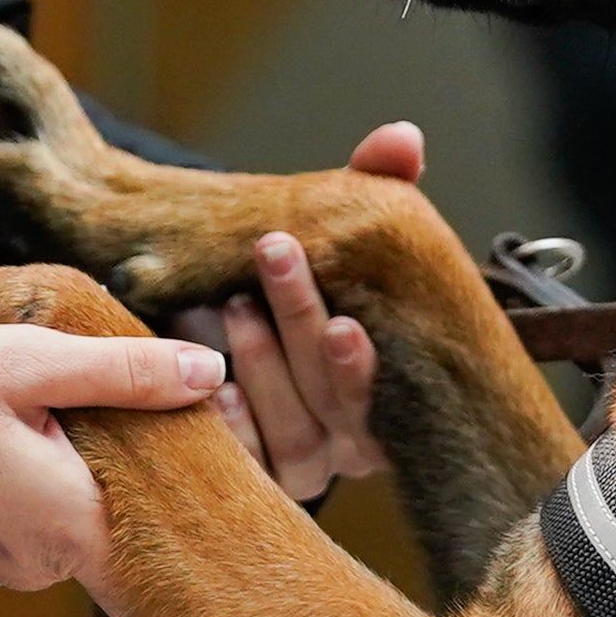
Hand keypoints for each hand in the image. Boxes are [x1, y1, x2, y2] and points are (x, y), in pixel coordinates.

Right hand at [0, 319, 223, 591]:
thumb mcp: (29, 361)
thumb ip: (124, 372)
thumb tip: (209, 376)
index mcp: (68, 526)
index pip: (164, 547)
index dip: (198, 508)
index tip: (224, 467)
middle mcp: (41, 564)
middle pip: (120, 521)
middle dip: (136, 468)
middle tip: (154, 402)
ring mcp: (1, 564)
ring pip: (74, 518)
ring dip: (83, 470)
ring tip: (83, 407)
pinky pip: (33, 521)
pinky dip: (44, 482)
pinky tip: (33, 432)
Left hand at [175, 120, 423, 503]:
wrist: (215, 315)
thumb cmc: (302, 278)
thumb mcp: (336, 235)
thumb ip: (374, 186)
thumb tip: (403, 137)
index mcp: (392, 391)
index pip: (390, 392)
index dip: (363, 365)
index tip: (346, 324)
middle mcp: (352, 440)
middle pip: (334, 403)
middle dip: (302, 330)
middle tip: (273, 256)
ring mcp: (301, 463)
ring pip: (292, 435)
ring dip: (264, 369)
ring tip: (233, 306)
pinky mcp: (250, 479)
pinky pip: (244, 466)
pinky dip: (231, 427)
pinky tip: (212, 386)